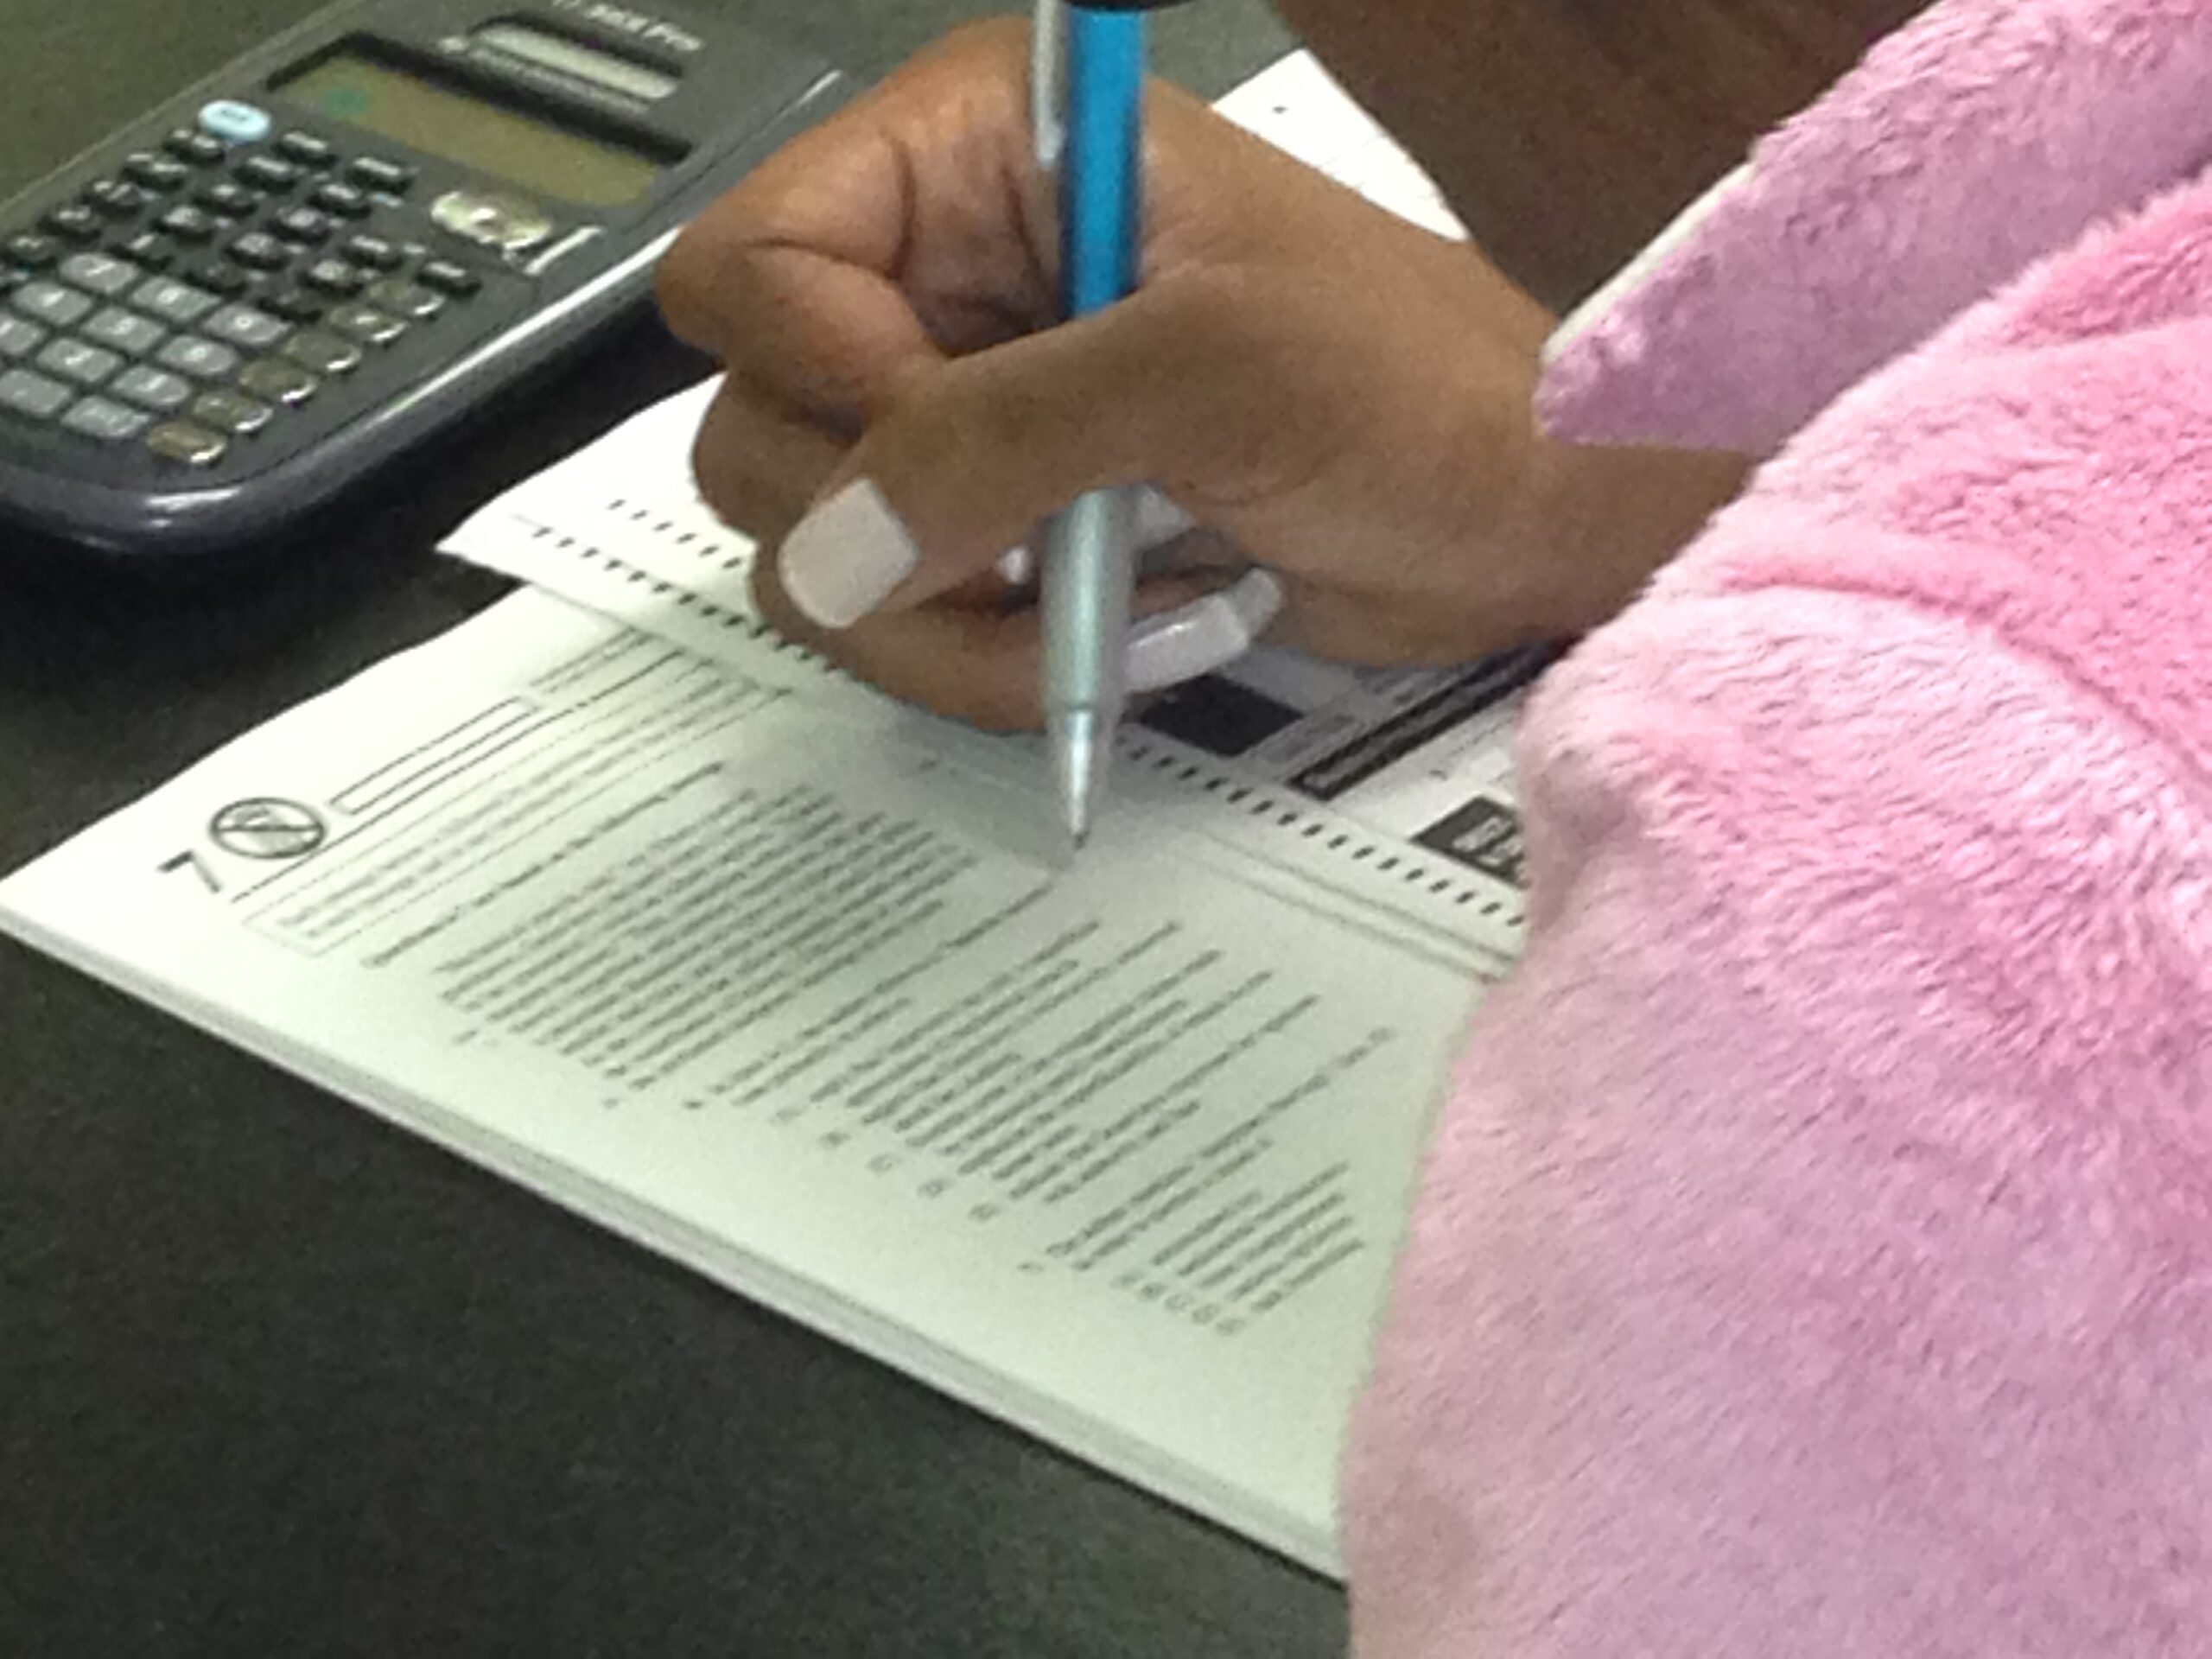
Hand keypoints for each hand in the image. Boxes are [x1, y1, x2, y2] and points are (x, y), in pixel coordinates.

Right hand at [656, 21, 1741, 729]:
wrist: (1522, 513)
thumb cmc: (1419, 392)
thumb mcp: (1211, 372)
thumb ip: (1001, 440)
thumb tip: (825, 556)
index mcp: (974, 155)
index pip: (755, 266)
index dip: (829, 382)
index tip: (964, 453)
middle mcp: (942, 275)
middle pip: (761, 423)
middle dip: (896, 531)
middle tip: (1041, 553)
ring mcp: (970, 412)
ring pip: (823, 551)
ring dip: (956, 619)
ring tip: (1115, 604)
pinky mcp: (1007, 524)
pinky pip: (908, 619)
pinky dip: (999, 655)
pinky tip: (1137, 622)